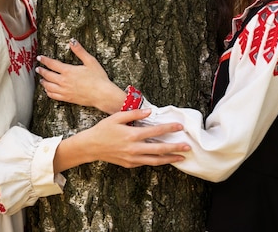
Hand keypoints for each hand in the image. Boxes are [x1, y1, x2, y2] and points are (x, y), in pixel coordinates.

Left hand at [37, 39, 125, 113]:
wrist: (101, 94)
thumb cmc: (98, 78)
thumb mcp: (90, 61)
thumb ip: (80, 51)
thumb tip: (72, 41)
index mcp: (68, 71)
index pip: (52, 64)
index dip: (44, 60)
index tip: (40, 58)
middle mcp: (63, 81)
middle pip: (48, 75)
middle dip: (41, 71)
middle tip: (38, 68)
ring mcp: (64, 91)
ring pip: (48, 87)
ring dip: (43, 82)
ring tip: (41, 79)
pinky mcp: (67, 98)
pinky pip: (53, 96)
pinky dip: (48, 93)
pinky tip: (48, 91)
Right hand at [54, 109, 190, 172]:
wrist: (91, 146)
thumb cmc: (103, 130)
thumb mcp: (117, 117)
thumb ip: (134, 114)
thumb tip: (149, 112)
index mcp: (132, 135)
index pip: (155, 132)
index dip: (169, 128)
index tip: (180, 126)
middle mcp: (134, 148)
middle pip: (159, 149)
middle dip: (175, 147)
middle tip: (187, 146)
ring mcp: (132, 158)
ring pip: (155, 160)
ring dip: (169, 159)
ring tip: (181, 157)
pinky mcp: (129, 164)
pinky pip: (146, 163)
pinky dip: (157, 162)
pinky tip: (164, 159)